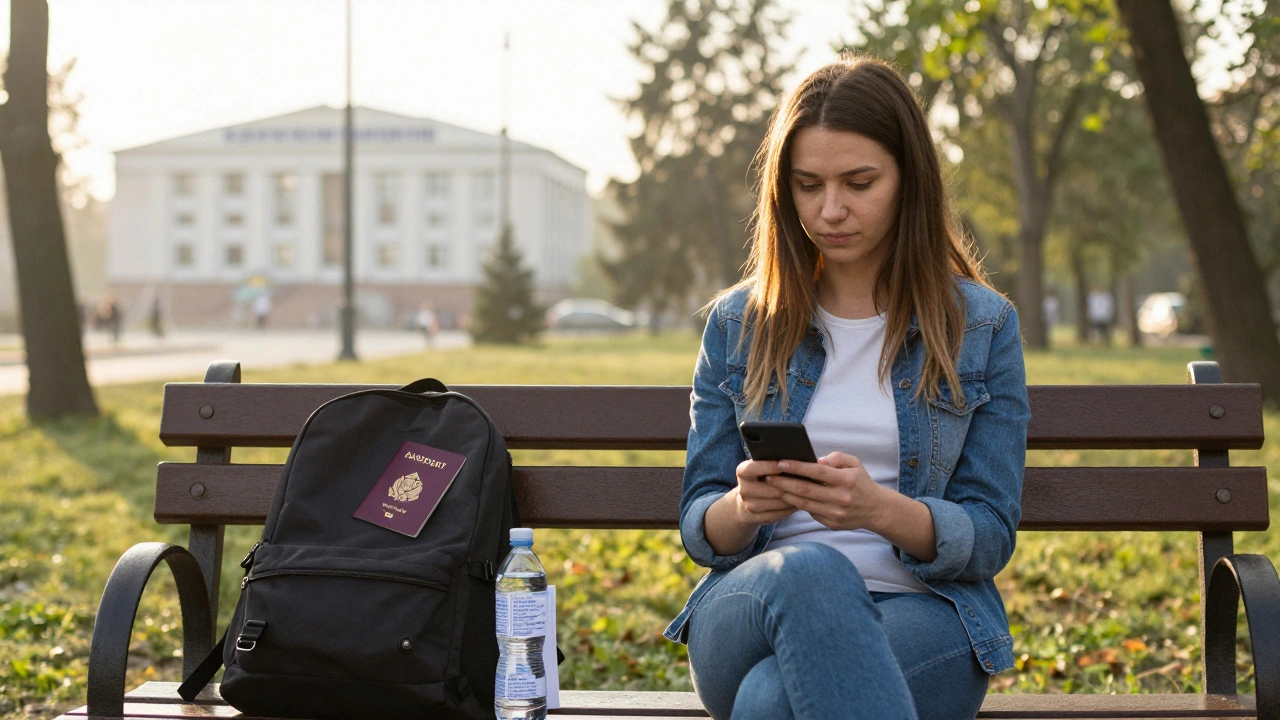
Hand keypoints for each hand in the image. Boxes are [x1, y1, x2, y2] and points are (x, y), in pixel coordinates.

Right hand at [729, 458, 798, 525]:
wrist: (749, 499)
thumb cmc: (762, 476)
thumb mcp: (761, 466)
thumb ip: (772, 461)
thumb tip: (793, 458)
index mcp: (742, 472)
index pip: (754, 468)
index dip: (771, 466)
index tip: (788, 463)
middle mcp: (743, 490)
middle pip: (770, 488)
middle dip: (788, 484)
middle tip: (805, 481)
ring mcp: (749, 506)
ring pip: (777, 502)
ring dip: (793, 497)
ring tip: (806, 492)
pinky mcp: (758, 518)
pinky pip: (779, 514)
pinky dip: (790, 508)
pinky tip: (799, 502)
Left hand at [763, 452, 887, 531]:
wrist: (876, 509)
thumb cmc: (860, 482)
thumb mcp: (855, 463)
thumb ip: (837, 458)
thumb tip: (817, 460)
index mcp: (847, 480)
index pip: (817, 472)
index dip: (797, 467)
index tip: (780, 462)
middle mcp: (841, 498)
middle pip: (806, 489)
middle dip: (784, 482)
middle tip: (768, 476)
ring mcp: (836, 513)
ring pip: (805, 503)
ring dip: (786, 495)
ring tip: (773, 486)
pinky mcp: (832, 524)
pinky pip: (810, 513)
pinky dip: (797, 505)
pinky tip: (787, 497)